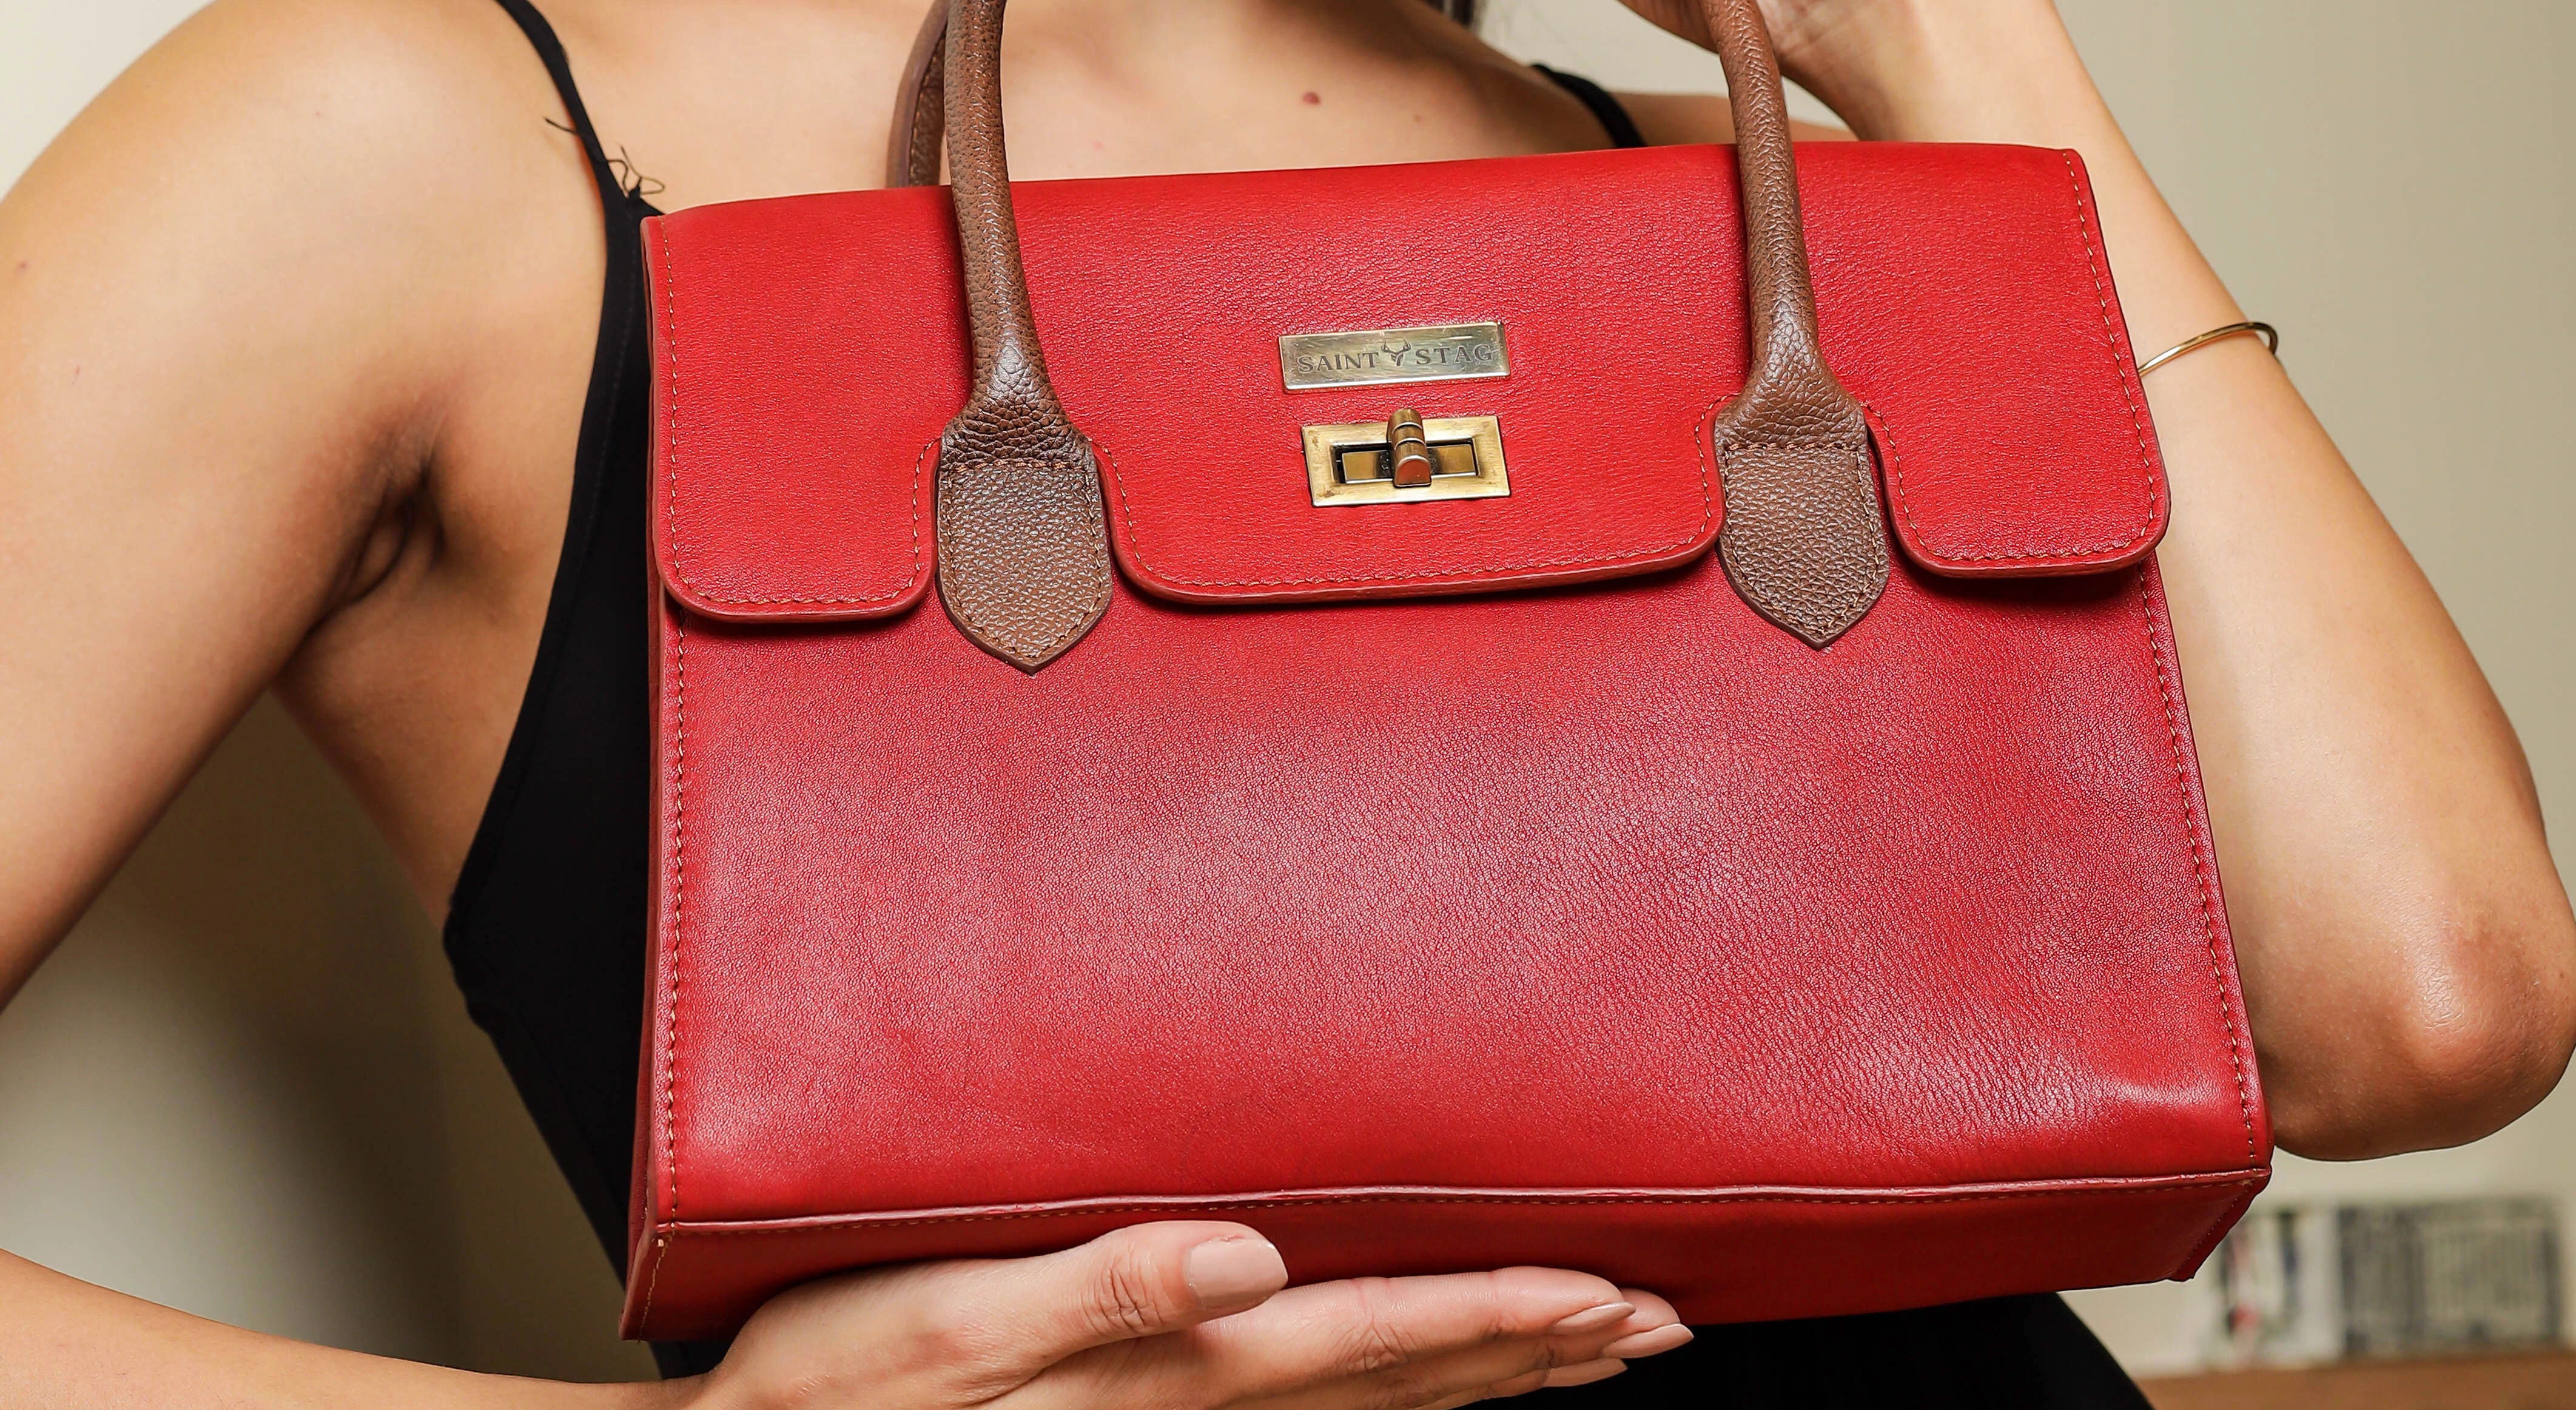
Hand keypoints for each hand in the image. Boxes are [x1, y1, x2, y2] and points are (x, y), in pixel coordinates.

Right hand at [694, 1222, 1691, 1409]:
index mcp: (1176, 1372)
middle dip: (1541, 1348)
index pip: (1379, 1337)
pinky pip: (1314, 1405)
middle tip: (1661, 1321)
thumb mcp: (952, 1323)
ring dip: (1491, 1371)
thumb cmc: (839, 1381)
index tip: (1615, 1297)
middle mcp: (1198, 1408)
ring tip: (1590, 1343)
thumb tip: (1247, 1257)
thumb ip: (1106, 1286)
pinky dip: (1400, 1385)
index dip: (1502, 1317)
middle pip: (1408, 1377)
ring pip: (1379, 1401)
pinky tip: (1425, 1373)